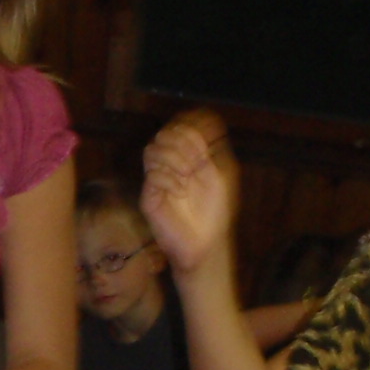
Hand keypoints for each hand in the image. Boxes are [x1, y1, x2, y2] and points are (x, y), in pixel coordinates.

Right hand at [140, 110, 239, 274]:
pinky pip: (152, 175)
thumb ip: (209, 152)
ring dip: (174, 158)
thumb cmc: (214, 213)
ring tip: (187, 175)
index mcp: (187, 157)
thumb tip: (199, 128)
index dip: (189, 126)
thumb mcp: (220, 177)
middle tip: (197, 160)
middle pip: (164, 134)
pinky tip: (180, 192)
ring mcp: (158, 179)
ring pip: (152, 150)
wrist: (205, 243)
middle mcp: (170, 164)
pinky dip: (168, 179)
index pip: (179, 128)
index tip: (203, 141)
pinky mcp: (149, 196)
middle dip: (182, 142)